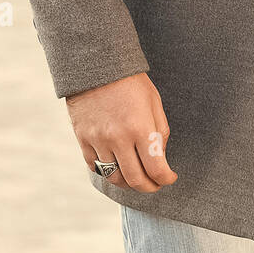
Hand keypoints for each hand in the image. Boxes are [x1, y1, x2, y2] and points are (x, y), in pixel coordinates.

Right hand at [65, 71, 177, 192]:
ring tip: (137, 178)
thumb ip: (159, 132)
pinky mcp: (83, 139)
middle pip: (135, 180)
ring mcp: (98, 140)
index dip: (166, 178)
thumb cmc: (131, 82)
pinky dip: (108, 172)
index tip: (170, 178)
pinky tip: (117, 167)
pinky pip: (95, 167)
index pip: (156, 168)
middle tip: (155, 185)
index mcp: (141, 127)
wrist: (96, 65)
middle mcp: (118, 138)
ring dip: (129, 183)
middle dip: (149, 187)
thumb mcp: (154, 103)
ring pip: (114, 177)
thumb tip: (159, 158)